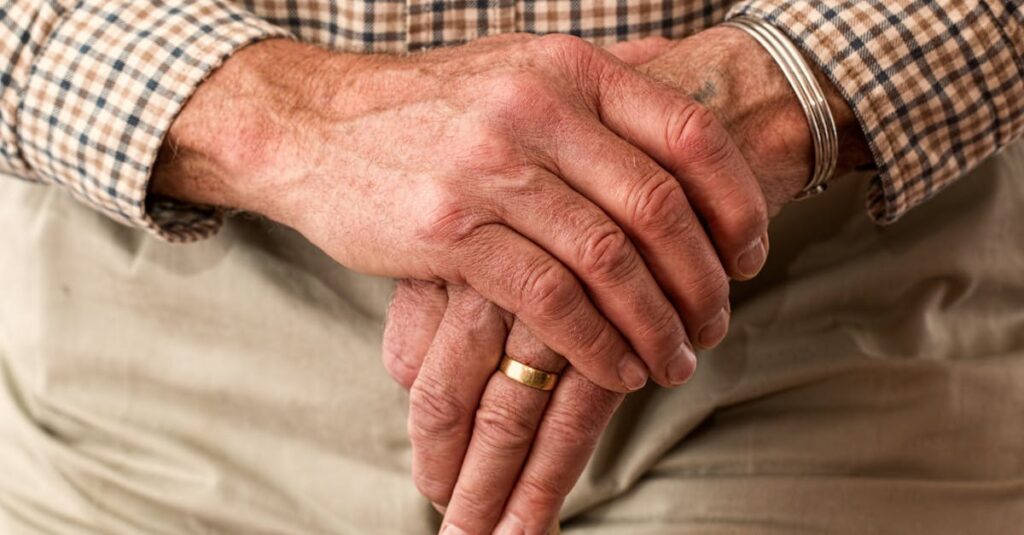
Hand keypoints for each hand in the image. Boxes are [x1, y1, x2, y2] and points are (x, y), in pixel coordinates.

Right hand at [382, 30, 873, 533]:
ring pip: (607, 258)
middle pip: (656, 205)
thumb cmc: (428, 108)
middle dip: (701, 278)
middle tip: (714, 323)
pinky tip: (615, 368)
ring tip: (673, 359)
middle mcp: (536, 108)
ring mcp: (490, 167)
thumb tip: (679, 68)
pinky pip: (547, 297)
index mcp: (567, 68)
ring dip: (653, 322)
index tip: (750, 255)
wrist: (314, 126)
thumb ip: (599, 73)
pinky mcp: (450, 230)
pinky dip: (594, 343)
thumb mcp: (516, 64)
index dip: (737, 201)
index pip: (688, 132)